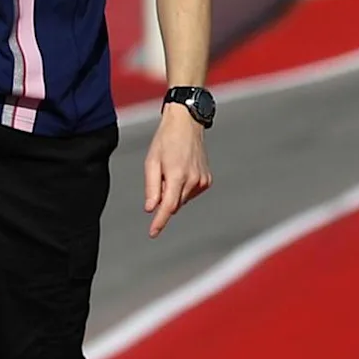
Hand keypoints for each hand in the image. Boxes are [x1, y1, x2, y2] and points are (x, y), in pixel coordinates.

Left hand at [145, 106, 212, 236]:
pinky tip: (180, 170)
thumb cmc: (165, 141)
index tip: (153, 233)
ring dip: (172, 192)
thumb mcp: (151, 162)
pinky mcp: (207, 180)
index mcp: (178, 175)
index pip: (168, 206)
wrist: (187, 124)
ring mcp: (203, 181)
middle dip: (163, 198)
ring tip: (170, 168)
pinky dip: (182, 188)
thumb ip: (152, 187)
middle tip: (159, 175)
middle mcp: (194, 181)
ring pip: (181, 199)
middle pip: (174, 203)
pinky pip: (190, 192)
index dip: (160, 221)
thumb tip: (151, 209)